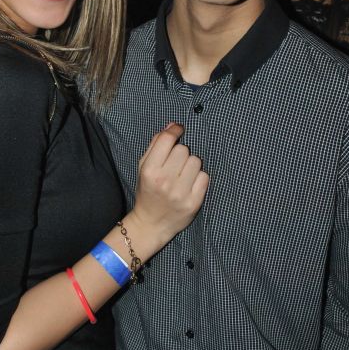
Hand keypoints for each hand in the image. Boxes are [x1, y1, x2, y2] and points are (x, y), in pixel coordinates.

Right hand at [133, 123, 208, 242]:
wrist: (151, 224)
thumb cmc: (148, 191)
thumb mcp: (143, 167)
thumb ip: (156, 145)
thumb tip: (172, 126)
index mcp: (149, 170)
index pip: (166, 139)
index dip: (175, 131)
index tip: (178, 130)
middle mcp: (164, 181)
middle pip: (183, 149)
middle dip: (181, 153)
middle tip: (175, 164)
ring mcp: (180, 193)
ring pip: (196, 161)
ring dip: (191, 165)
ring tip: (182, 175)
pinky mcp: (194, 202)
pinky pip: (204, 177)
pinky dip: (199, 178)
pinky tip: (190, 185)